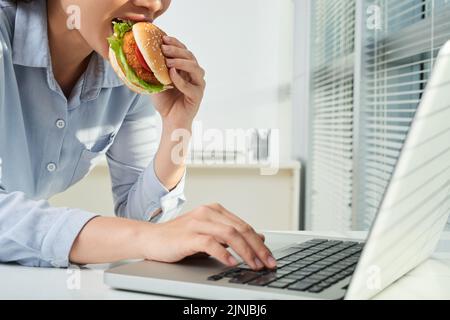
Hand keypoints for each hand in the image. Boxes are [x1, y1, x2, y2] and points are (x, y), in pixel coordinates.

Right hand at [140, 203, 276, 270]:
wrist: (151, 238)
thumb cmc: (179, 238)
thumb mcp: (209, 234)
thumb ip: (231, 234)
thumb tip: (259, 237)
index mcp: (215, 210)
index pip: (244, 226)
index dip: (259, 242)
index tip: (270, 257)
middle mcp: (208, 213)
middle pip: (241, 229)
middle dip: (258, 248)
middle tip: (268, 262)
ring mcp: (198, 222)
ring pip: (230, 234)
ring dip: (245, 251)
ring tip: (254, 265)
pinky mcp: (188, 235)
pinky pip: (210, 243)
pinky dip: (223, 253)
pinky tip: (231, 263)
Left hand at [151, 36, 205, 128]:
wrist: (170, 120)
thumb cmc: (165, 102)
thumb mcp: (156, 81)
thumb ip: (155, 69)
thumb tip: (142, 54)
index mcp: (186, 69)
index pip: (184, 51)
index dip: (175, 44)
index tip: (163, 38)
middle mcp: (195, 75)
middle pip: (190, 57)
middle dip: (177, 50)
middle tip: (163, 48)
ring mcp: (198, 85)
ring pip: (195, 68)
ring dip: (181, 62)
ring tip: (168, 61)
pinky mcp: (197, 96)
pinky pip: (191, 86)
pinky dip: (181, 80)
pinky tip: (171, 74)